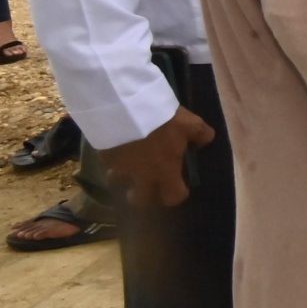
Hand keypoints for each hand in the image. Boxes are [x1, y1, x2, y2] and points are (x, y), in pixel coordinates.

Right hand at [99, 106, 215, 207]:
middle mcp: (140, 176)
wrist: (126, 107)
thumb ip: (201, 135)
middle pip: (139, 200)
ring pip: (118, 180)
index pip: (173, 197)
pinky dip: (111, 158)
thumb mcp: (190, 124)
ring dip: (122, 176)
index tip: (180, 187)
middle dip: (142, 196)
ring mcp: (117, 167)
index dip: (177, 194)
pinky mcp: (101, 154)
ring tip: (128, 162)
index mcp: (165, 172)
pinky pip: (106, 162)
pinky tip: (116, 146)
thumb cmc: (162, 120)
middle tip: (146, 186)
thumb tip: (205, 141)